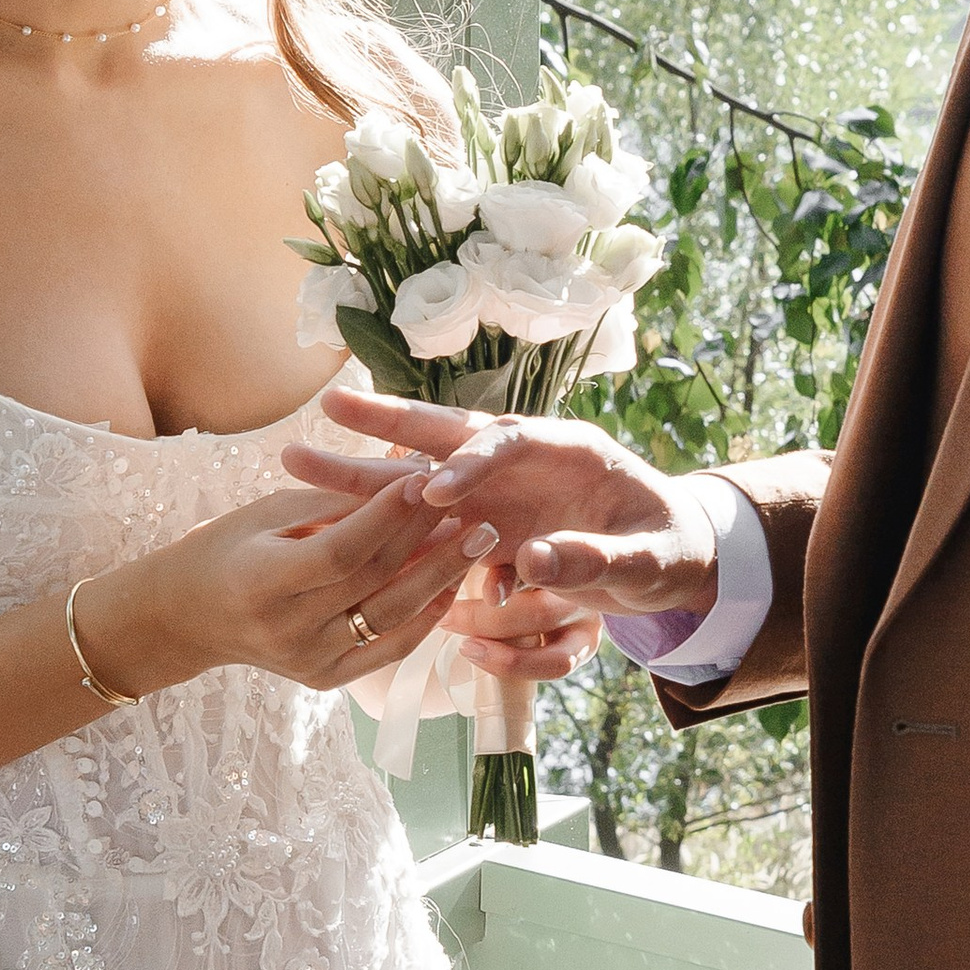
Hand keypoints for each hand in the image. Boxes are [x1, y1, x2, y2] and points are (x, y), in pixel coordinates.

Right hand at [77, 478, 495, 699]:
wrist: (190, 617)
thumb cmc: (229, 547)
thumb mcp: (269, 512)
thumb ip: (334, 502)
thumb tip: (407, 479)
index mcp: (260, 582)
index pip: (340, 551)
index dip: (386, 517)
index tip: (425, 479)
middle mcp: (285, 631)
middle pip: (373, 585)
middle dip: (427, 544)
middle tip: (474, 510)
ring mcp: (307, 663)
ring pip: (390, 621)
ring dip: (439, 580)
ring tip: (477, 543)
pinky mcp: (325, 681)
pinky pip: (387, 651)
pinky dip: (424, 620)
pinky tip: (451, 587)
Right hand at [284, 393, 720, 680]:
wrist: (673, 559)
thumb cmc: (673, 550)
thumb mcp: (652, 561)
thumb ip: (598, 560)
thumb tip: (533, 560)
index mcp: (569, 449)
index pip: (509, 441)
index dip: (471, 462)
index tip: (432, 490)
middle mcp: (523, 460)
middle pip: (447, 438)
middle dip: (387, 425)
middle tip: (326, 408)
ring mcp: (498, 492)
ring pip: (420, 477)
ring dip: (364, 473)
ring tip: (297, 463)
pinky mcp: (485, 525)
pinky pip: (426, 525)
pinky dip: (384, 523)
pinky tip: (330, 523)